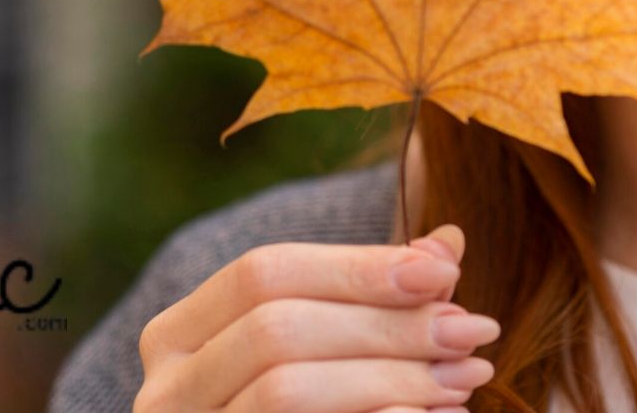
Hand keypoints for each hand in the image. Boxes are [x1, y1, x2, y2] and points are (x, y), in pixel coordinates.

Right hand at [133, 223, 498, 411]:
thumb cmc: (307, 405)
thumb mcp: (333, 342)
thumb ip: (377, 293)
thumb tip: (448, 241)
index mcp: (179, 332)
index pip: (265, 271)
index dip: (358, 267)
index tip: (448, 273)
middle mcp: (165, 388)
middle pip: (277, 329)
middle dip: (386, 326)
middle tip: (471, 330)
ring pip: (284, 390)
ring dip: (392, 377)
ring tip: (466, 375)